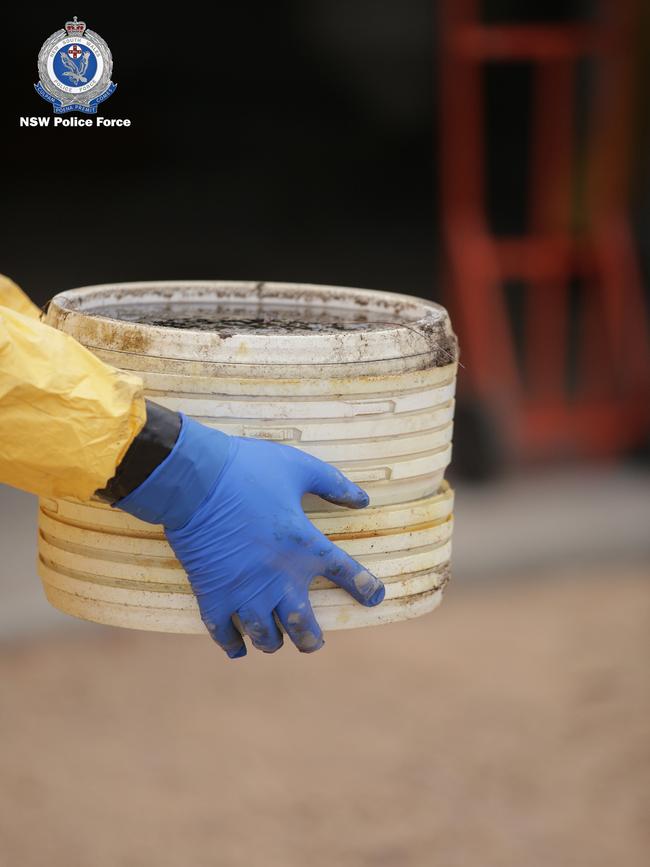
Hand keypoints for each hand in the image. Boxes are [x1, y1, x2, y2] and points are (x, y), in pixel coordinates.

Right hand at [117, 416, 384, 656]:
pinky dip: (233, 644)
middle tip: (313, 641)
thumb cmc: (248, 469)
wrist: (195, 479)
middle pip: (303, 626)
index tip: (375, 597)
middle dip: (311, 640)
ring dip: (274, 641)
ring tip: (275, 640)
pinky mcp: (212, 594)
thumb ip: (333, 484)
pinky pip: (224, 633)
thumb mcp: (299, 467)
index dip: (365, 588)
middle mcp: (279, 577)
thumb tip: (363, 499)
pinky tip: (239, 647)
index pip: (347, 574)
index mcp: (305, 546)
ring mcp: (244, 591)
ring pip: (265, 637)